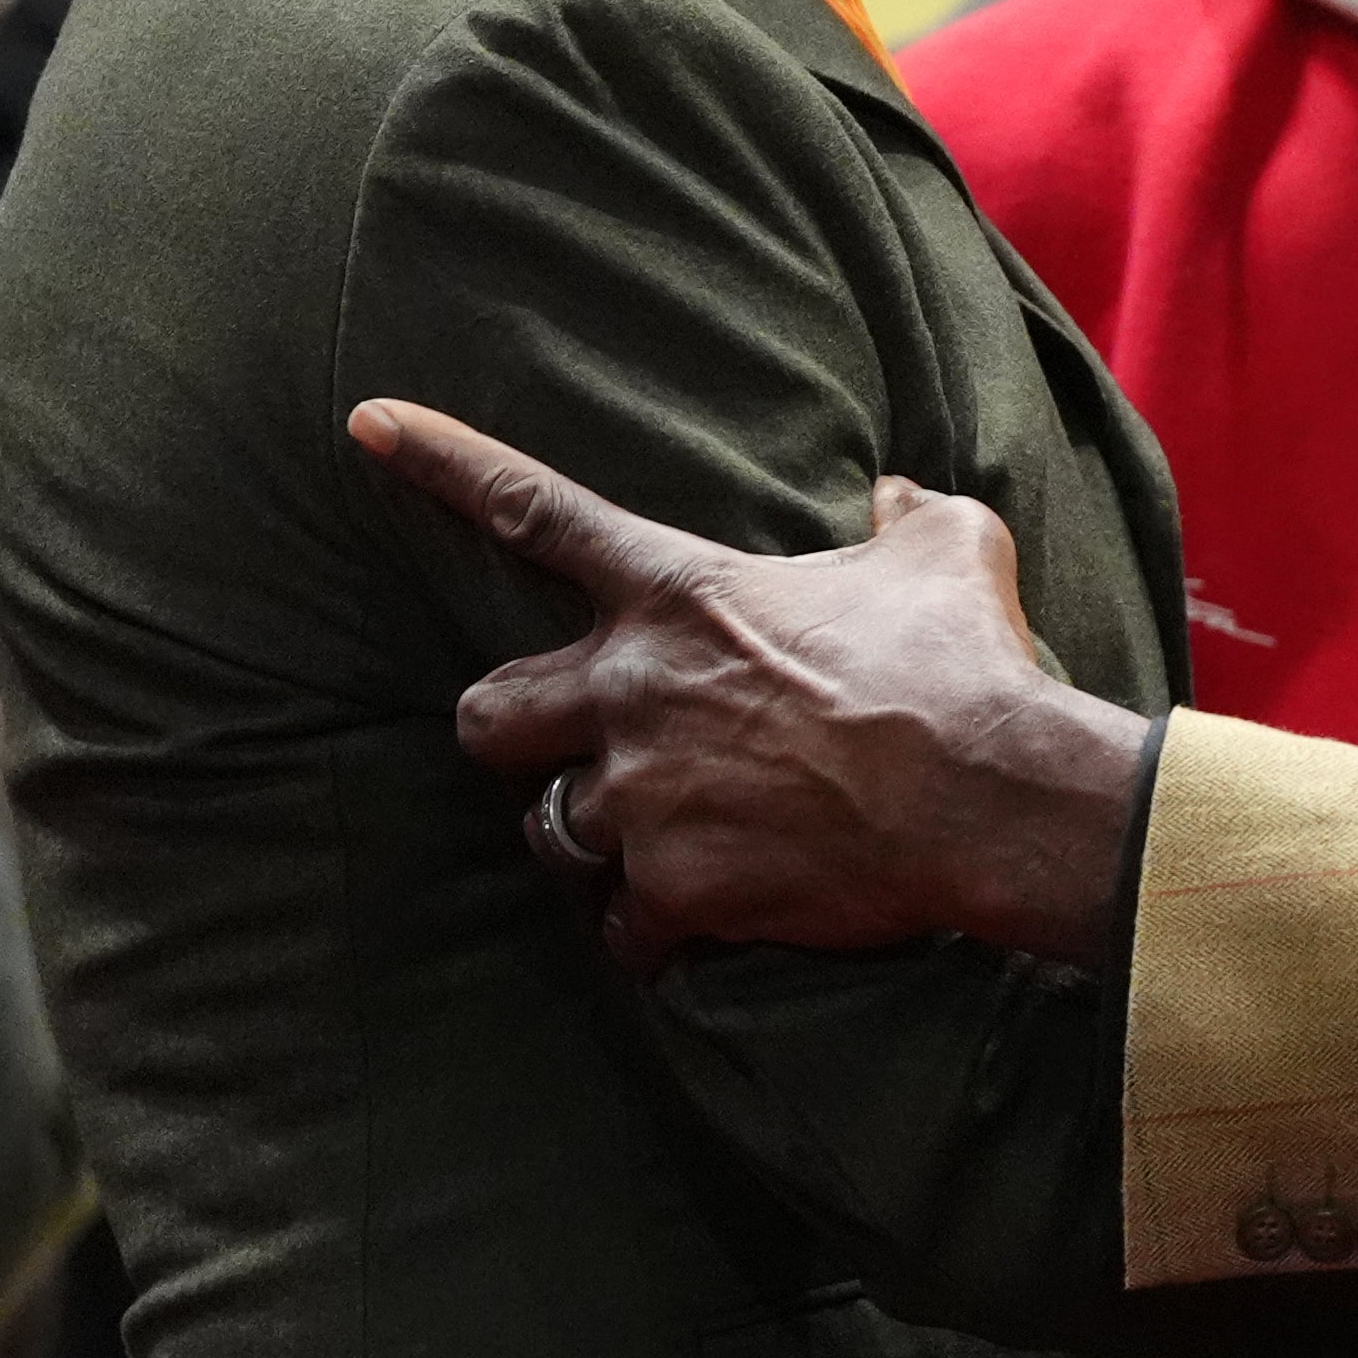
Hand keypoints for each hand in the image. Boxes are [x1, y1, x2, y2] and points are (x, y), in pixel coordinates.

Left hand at [346, 400, 1151, 966]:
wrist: (991, 793)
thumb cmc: (964, 661)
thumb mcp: (948, 550)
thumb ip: (905, 514)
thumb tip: (893, 494)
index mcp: (679, 592)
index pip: (535, 510)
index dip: (442, 460)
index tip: (366, 423)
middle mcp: (634, 690)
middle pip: (488, 713)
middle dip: (514, 733)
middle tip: (572, 747)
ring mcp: (644, 797)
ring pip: (551, 831)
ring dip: (593, 841)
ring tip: (659, 847)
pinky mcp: (675, 889)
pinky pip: (623, 928)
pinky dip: (654, 933)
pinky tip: (702, 928)